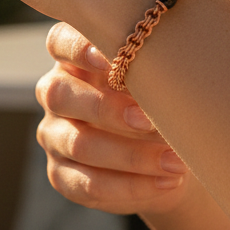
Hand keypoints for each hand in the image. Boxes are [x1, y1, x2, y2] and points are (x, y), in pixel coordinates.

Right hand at [35, 22, 193, 215]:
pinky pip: (88, 184)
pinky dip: (130, 186)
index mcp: (76, 58)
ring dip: (130, 155)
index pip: (60, 42)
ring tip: (175, 161)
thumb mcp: (160, 82)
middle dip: (107, 109)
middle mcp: (56, 92)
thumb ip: (153, 72)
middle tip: (150, 120)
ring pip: (79, 144)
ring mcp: (54, 135)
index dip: (79, 49)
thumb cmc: (164, 102)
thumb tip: (171, 76)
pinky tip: (165, 182)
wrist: (170, 156)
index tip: (110, 59)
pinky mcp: (62, 174)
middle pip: (60, 94)